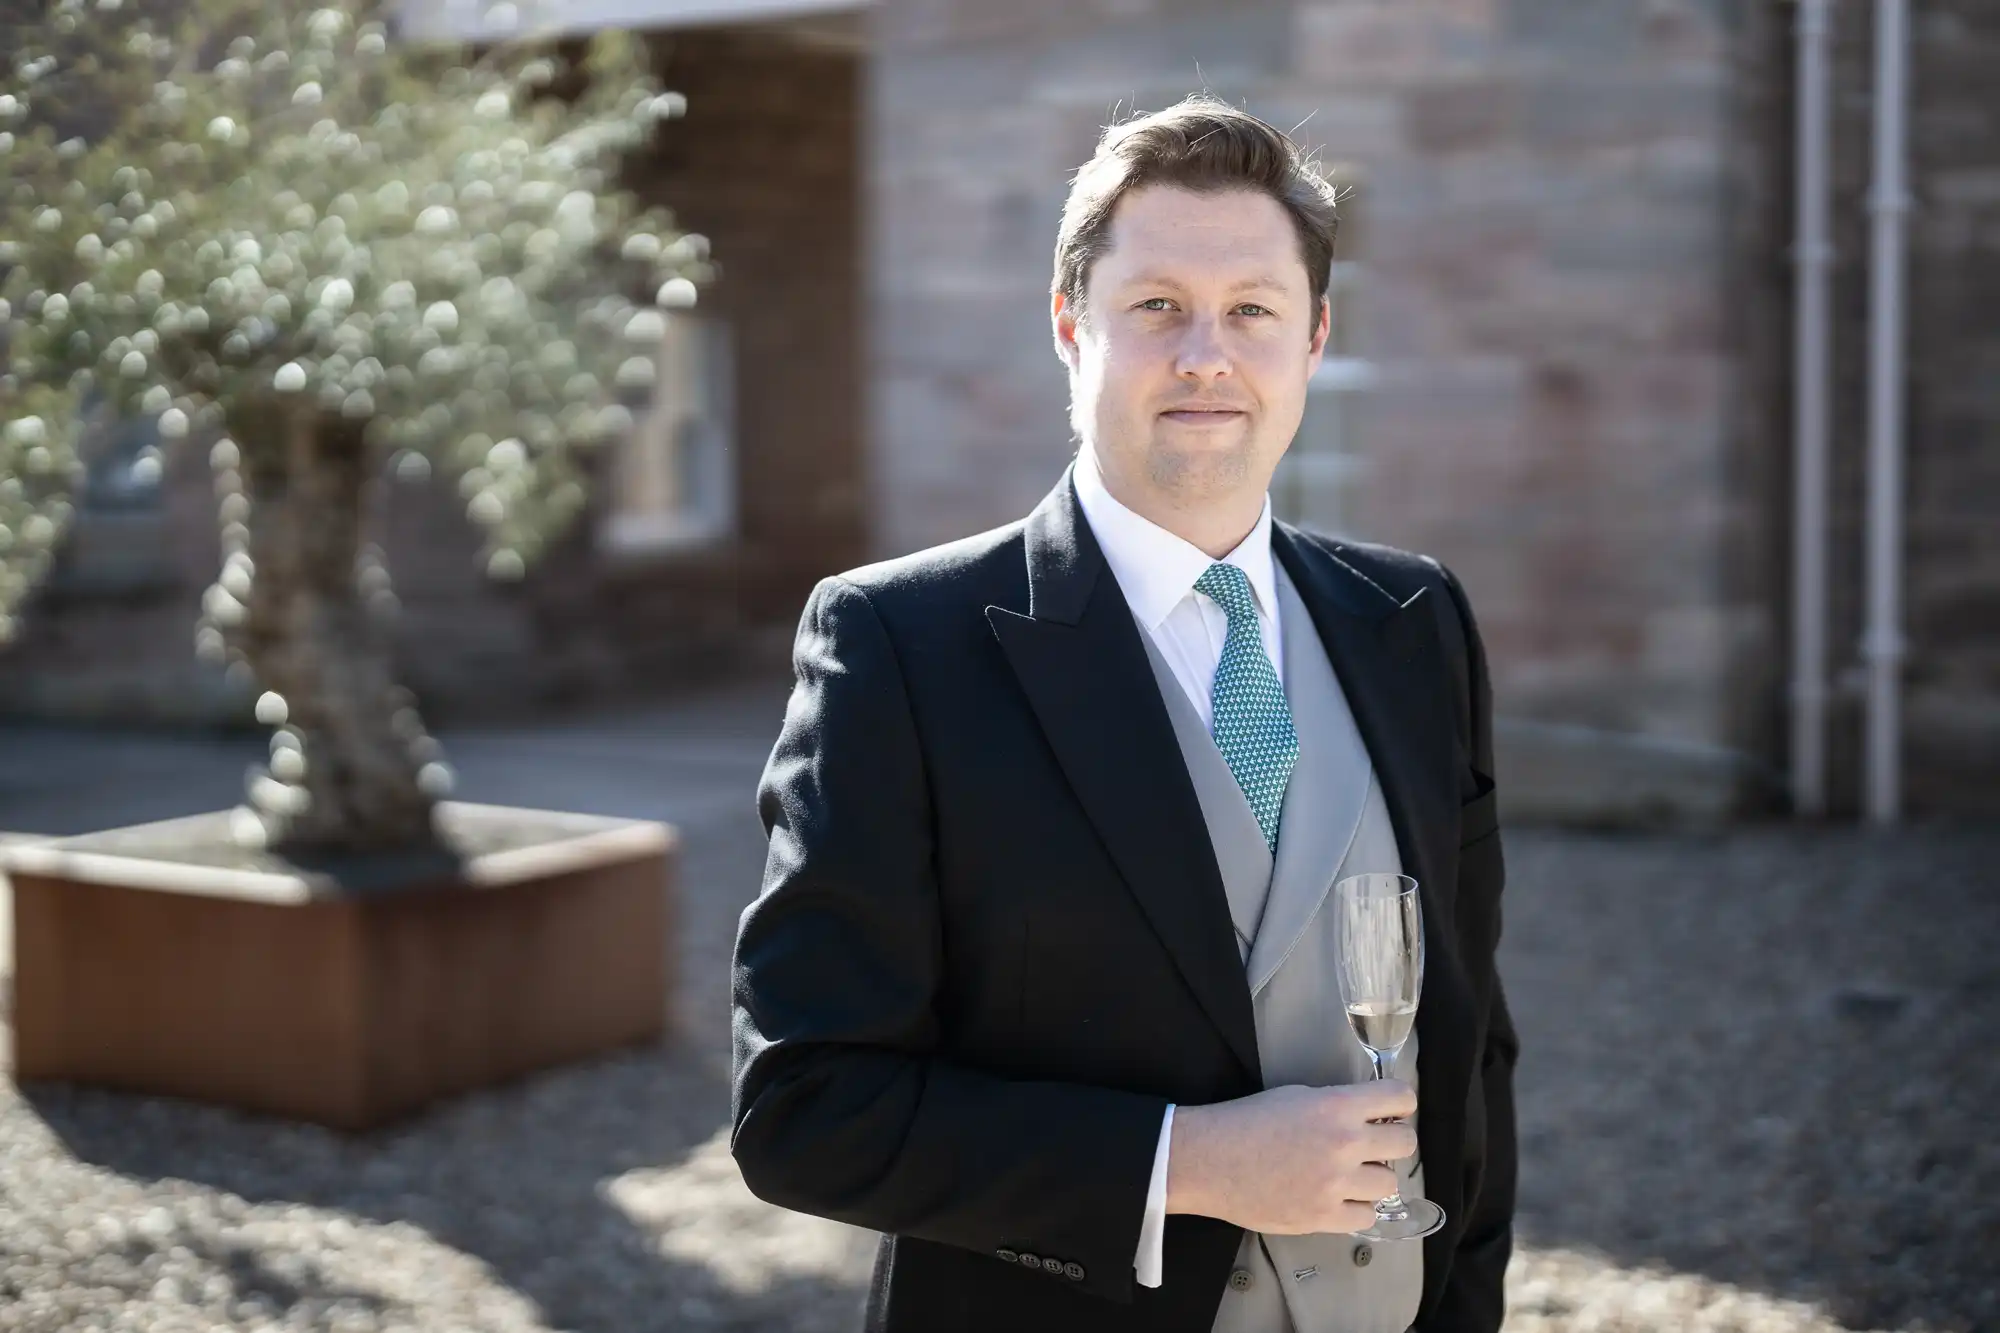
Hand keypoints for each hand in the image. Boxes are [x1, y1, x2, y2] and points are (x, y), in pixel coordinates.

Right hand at [1164, 1080, 1417, 1234]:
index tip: (1392, 1111)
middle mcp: (1345, 1144)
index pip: (1400, 1098)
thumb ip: (1336, 1107)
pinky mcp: (1325, 1217)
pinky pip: (1367, 1217)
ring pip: (1390, 1184)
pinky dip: (1357, 1208)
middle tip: (1372, 1146)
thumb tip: (1368, 1118)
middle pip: (1406, 1143)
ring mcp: (1337, 1184)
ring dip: (1373, 1178)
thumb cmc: (1247, 1120)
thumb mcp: (1296, 1097)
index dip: (1401, 1104)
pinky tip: (1339, 1199)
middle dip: (1392, 1141)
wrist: (1210, 1161)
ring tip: (1350, 1176)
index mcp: (1337, 1106)